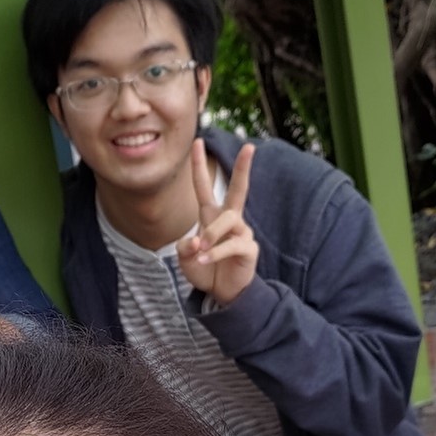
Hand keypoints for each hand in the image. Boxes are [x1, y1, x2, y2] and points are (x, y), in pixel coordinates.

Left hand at [177, 140, 257, 304]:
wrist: (222, 293)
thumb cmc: (205, 270)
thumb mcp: (186, 258)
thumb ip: (185, 247)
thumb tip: (196, 241)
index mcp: (211, 216)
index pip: (203, 187)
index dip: (199, 165)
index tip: (198, 142)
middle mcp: (229, 220)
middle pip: (238, 189)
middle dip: (243, 168)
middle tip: (250, 146)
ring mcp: (241, 232)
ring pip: (228, 220)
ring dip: (211, 234)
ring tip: (201, 251)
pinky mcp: (249, 248)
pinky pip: (233, 244)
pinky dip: (216, 253)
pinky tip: (205, 260)